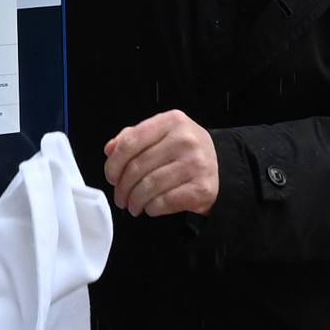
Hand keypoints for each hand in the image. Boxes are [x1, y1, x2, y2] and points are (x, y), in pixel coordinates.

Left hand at [104, 110, 220, 216]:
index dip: (114, 163)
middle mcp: (186, 139)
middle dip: (122, 187)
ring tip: (133, 205)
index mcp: (172, 121)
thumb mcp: (161, 134)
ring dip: (135, 201)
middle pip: (138, 167)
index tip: (111, 177)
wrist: (220, 166)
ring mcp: (197, 164)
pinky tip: (150, 207)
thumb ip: (133, 138)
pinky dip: (152, 208)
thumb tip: (110, 150)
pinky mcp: (202, 187)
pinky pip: (165, 201)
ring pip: (149, 186)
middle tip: (120, 198)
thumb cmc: (183, 151)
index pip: (131, 141)